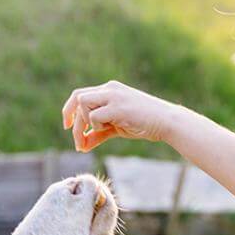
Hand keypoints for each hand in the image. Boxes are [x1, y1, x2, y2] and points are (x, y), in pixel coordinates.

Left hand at [62, 81, 179, 151]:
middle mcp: (109, 89)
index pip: (81, 95)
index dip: (70, 110)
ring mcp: (114, 96)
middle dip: (70, 117)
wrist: (167, 122)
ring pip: (83, 103)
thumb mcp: (117, 128)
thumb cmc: (144, 124)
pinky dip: (95, 127)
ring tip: (91, 138)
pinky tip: (106, 132)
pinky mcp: (118, 107)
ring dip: (82, 124)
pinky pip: (94, 115)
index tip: (68, 126)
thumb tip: (82, 145)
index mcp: (110, 90)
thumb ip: (98, 133)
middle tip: (75, 139)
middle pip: (78, 98)